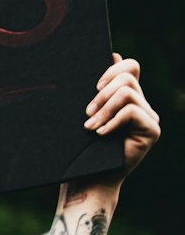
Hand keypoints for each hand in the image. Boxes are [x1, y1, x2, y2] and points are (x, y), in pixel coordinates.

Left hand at [83, 54, 159, 179]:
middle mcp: (141, 104)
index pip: (130, 66)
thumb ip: (98, 89)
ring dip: (104, 108)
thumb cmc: (81, 148)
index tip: (94, 86)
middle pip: (127, 75)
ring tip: (90, 126)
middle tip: (87, 113)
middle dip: (102, 91)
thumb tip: (113, 55)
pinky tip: (100, 134)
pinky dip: (112, 120)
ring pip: (127, 91)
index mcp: (126, 98)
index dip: (112, 68)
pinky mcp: (152, 130)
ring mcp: (149, 117)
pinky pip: (132, 110)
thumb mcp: (86, 113)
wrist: (87, 179)